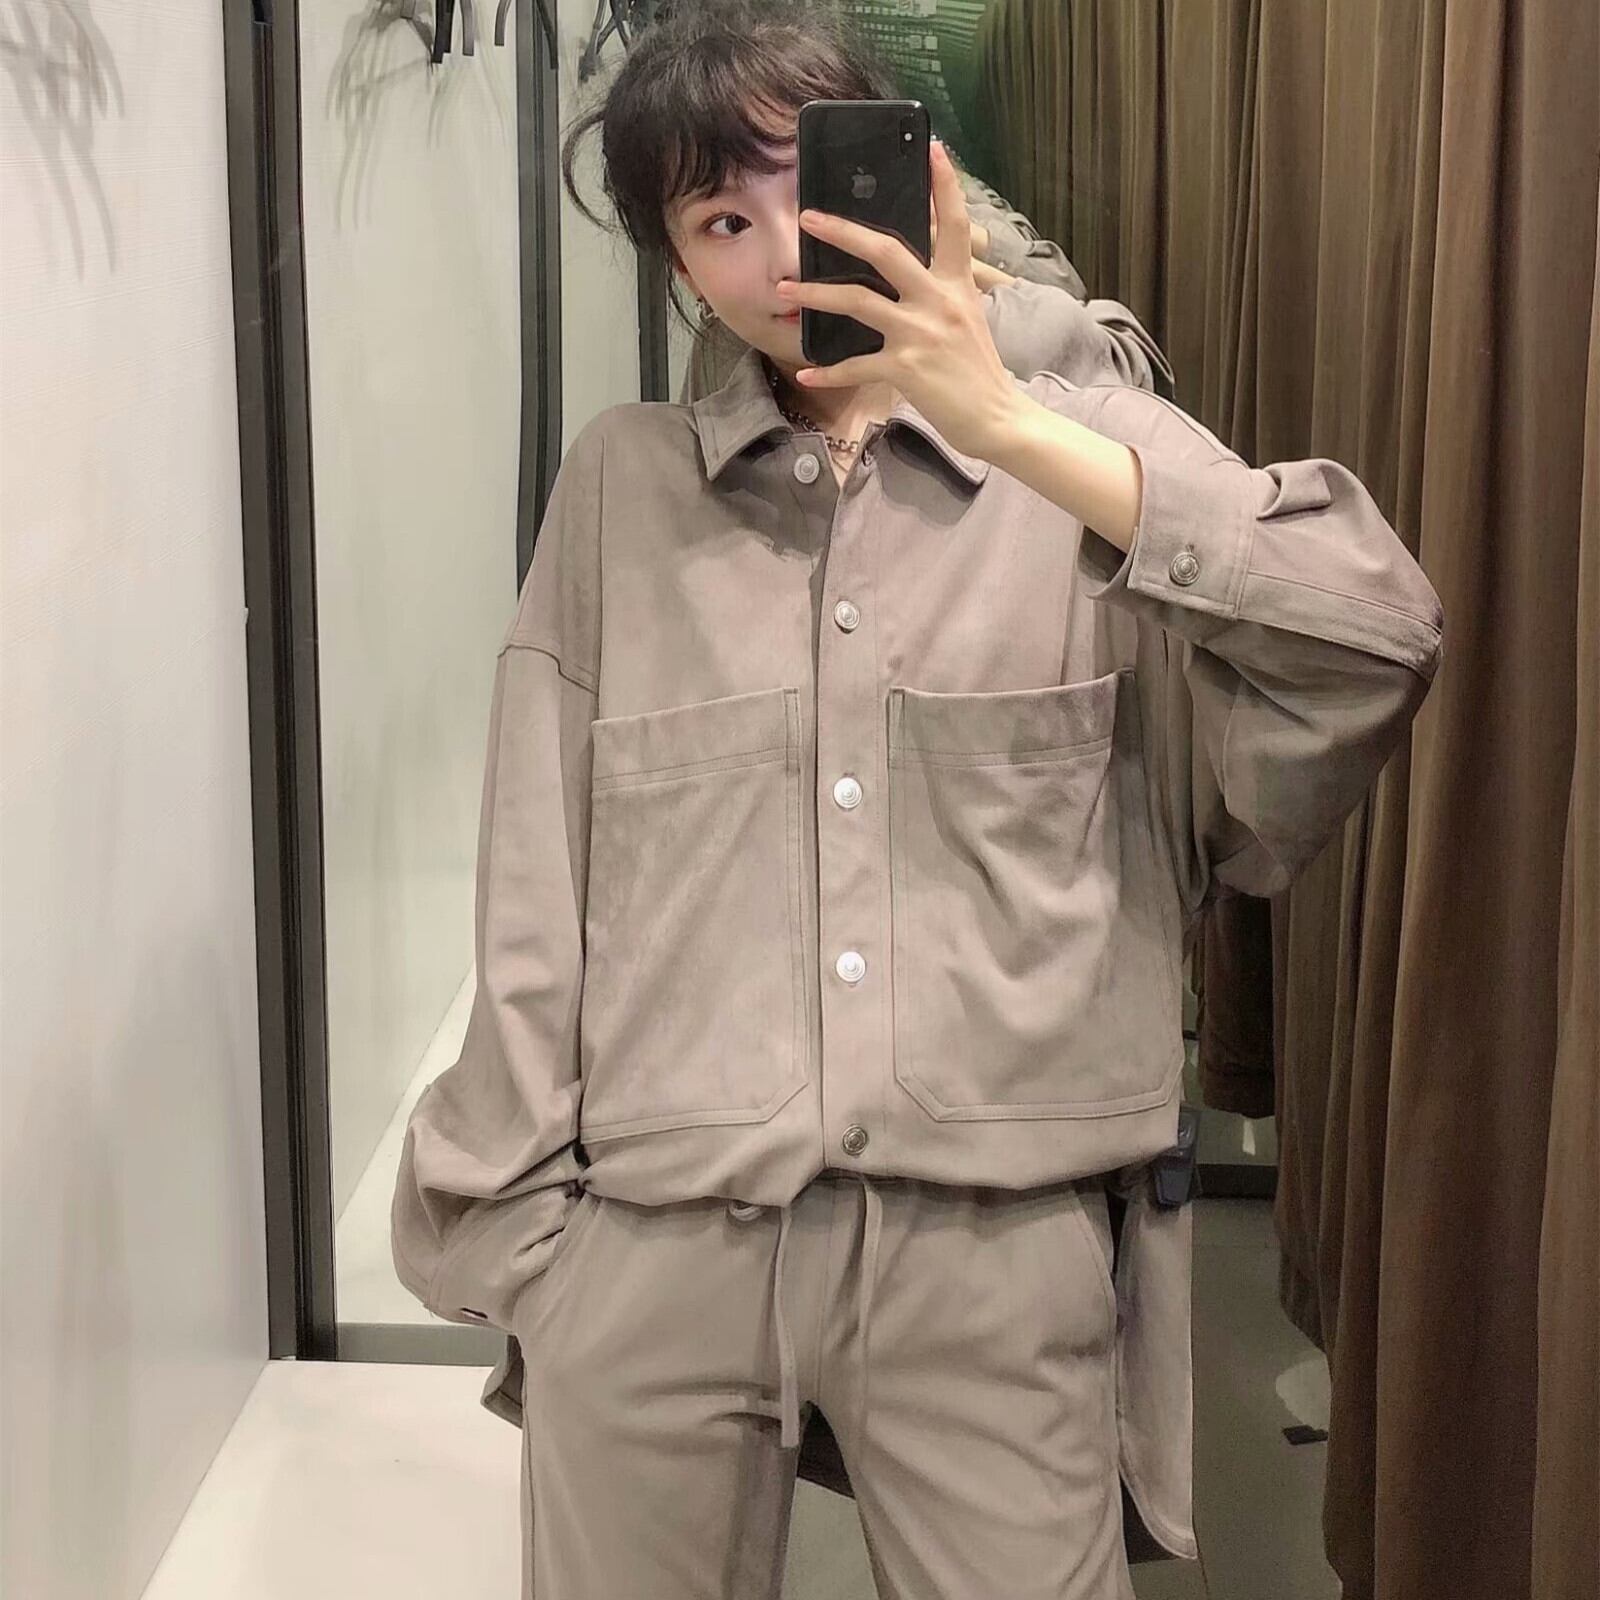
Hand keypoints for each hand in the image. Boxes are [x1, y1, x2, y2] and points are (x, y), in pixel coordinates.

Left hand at [777, 139, 1022, 461]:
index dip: (944, 184)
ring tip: (785, 290)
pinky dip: (828, 371)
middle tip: (808, 218)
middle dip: (842, 232)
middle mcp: (938, 301)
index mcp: (957, 285)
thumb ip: (940, 293)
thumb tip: (907, 275)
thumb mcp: (967, 319)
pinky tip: (807, 372)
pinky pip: (855, 365)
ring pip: (858, 302)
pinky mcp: (905, 368)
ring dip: (815, 295)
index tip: (932, 146)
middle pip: (886, 251)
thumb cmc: (978, 371)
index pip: (955, 224)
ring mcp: (920, 333)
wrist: (997, 418)